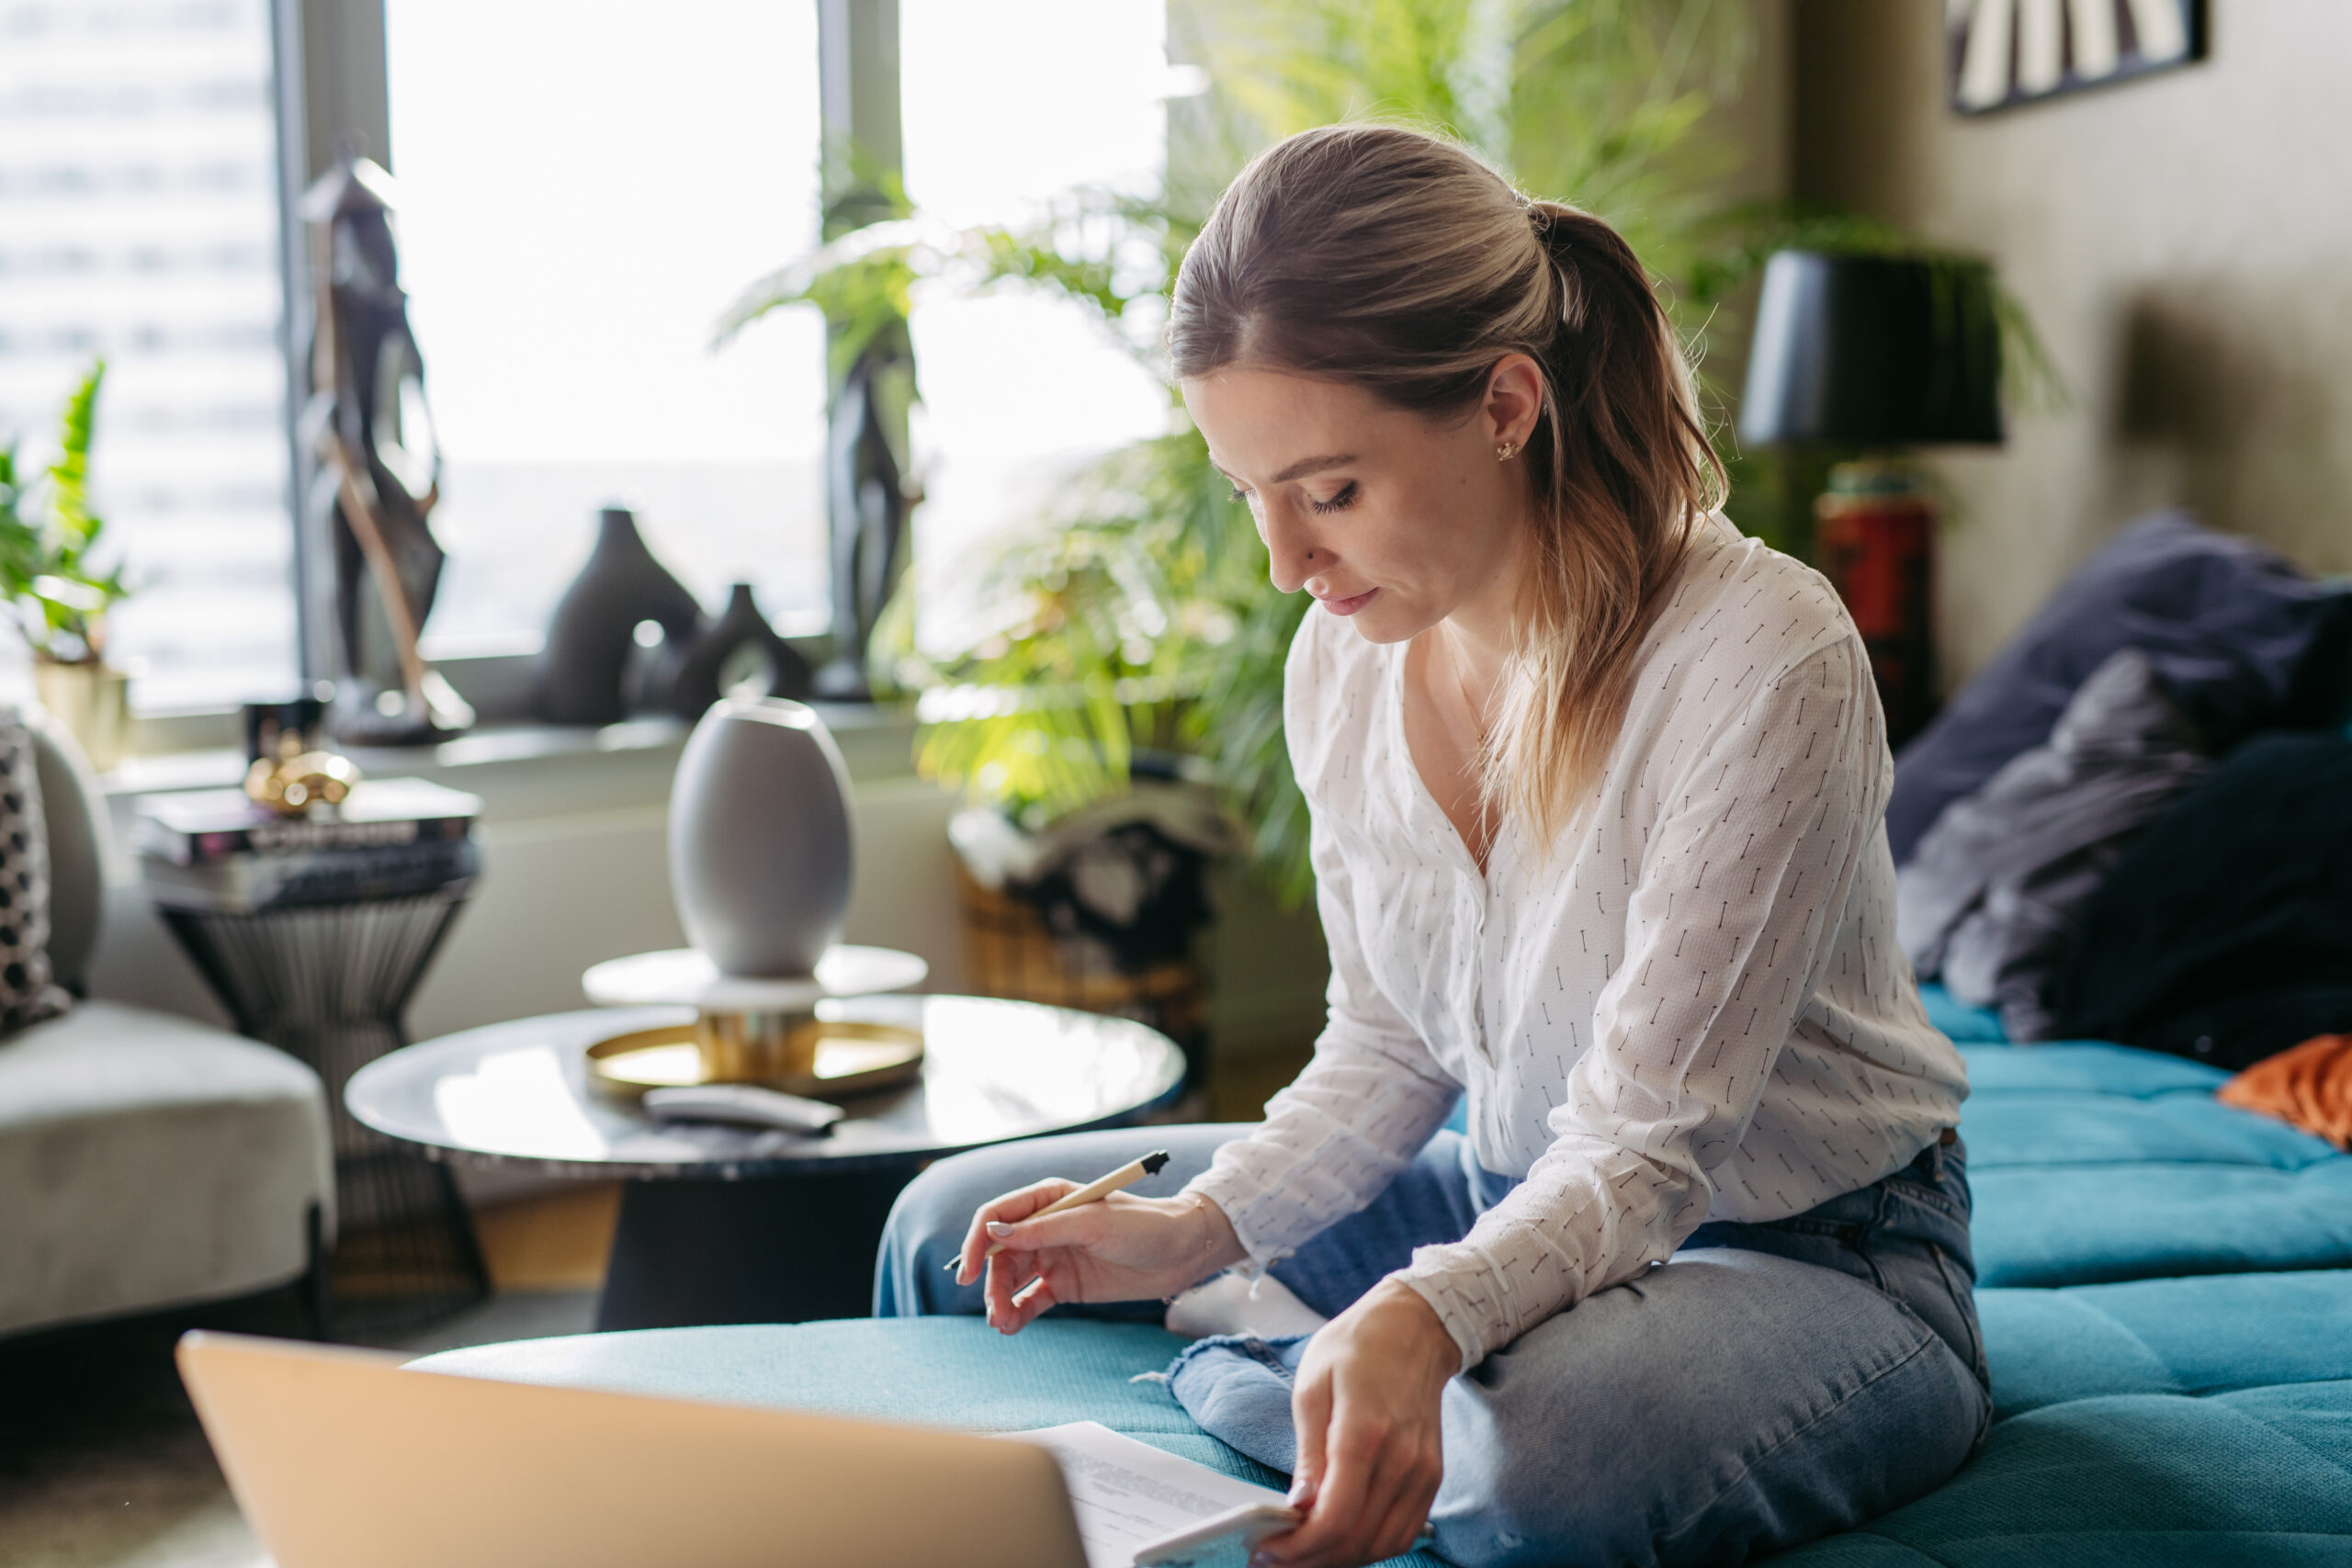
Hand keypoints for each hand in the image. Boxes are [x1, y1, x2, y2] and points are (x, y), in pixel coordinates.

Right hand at [950, 1182, 1245, 1333]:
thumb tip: (993, 1230)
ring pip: (1011, 1280)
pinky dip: (1017, 1312)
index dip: (976, 1241)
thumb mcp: (1092, 1223)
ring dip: (1001, 1301)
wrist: (1182, 1253)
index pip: (996, 1215)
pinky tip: (1011, 1326)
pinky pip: (1031, 1299)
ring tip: (1002, 1325)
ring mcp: (1053, 1256)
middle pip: (999, 1254)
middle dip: (991, 1283)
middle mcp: (1044, 1227)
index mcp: (1047, 1199)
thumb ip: (1043, 1228)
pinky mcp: (1065, 1285)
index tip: (968, 1272)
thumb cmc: (1142, 1226)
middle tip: (994, 1311)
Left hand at [1255, 1280, 1456, 1567]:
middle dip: (1310, 1560)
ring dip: (1340, 1559)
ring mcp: (1422, 1472)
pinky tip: (1340, 1540)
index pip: (1334, 1520)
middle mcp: (1401, 1461)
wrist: (1413, 1329)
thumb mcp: (1312, 1388)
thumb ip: (1308, 1454)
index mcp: (1363, 1434)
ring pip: (1381, 1545)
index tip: (1267, 1550)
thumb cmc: (1354, 1349)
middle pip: (1356, 1541)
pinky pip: (1404, 1532)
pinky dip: (1370, 1547)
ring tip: (1304, 1553)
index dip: (1297, 1548)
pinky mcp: (1431, 1477)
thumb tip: (1299, 1507)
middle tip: (1275, 1558)